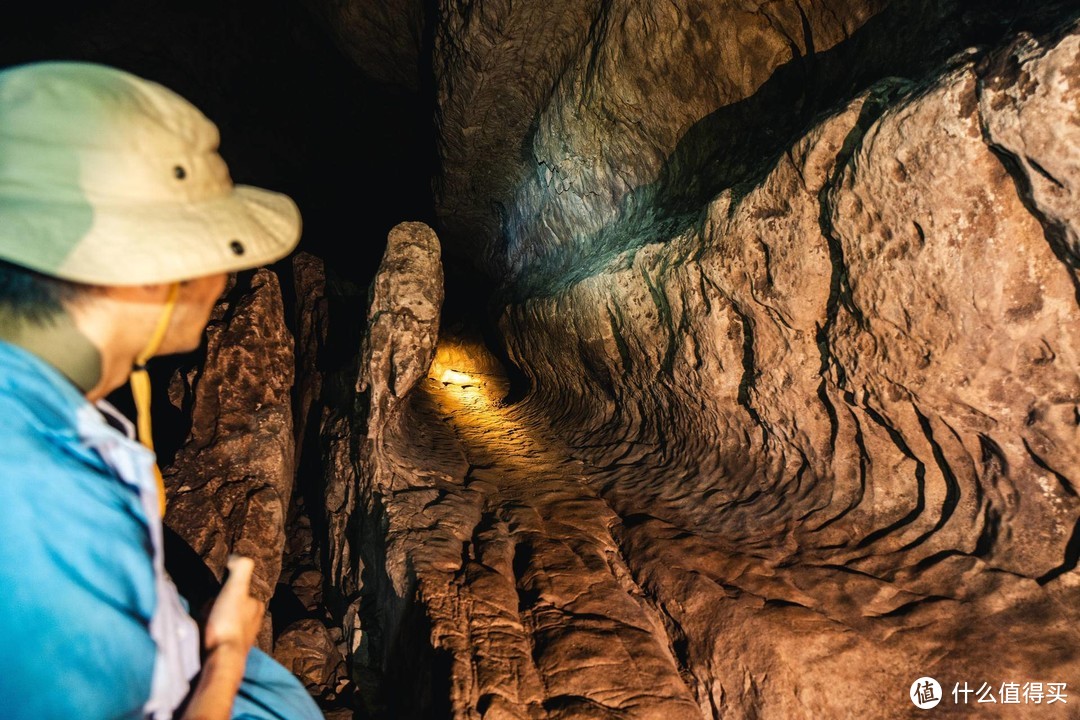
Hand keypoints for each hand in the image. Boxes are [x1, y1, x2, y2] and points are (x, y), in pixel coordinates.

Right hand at [181, 556, 264, 719]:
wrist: (221, 659)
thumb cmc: (229, 622)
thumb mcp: (237, 589)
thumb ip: (241, 568)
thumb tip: (237, 558)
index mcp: (257, 606)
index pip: (238, 590)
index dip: (224, 590)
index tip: (216, 596)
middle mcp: (253, 622)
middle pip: (229, 605)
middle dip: (217, 606)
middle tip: (209, 612)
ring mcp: (242, 638)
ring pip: (222, 620)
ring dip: (211, 620)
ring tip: (204, 624)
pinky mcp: (229, 650)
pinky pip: (216, 635)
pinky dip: (209, 633)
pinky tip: (203, 636)